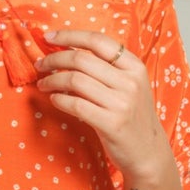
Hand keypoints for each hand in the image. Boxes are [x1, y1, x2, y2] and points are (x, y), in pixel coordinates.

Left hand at [32, 28, 172, 188]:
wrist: (148, 153)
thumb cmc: (133, 117)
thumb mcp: (130, 86)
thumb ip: (108, 69)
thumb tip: (68, 51)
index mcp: (135, 66)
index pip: (97, 41)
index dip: (69, 36)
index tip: (49, 37)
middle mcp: (130, 81)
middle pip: (81, 59)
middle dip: (54, 59)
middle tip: (40, 65)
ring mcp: (122, 103)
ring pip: (75, 80)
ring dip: (52, 80)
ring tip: (44, 84)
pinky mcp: (111, 123)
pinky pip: (76, 104)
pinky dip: (59, 99)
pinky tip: (54, 99)